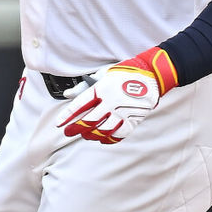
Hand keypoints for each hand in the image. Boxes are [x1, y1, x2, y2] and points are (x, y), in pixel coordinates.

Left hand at [56, 47, 178, 143]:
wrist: (151, 74)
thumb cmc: (125, 72)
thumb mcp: (103, 74)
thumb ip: (85, 86)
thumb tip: (68, 94)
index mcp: (102, 89)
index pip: (80, 105)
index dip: (68, 116)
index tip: (59, 124)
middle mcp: (110, 102)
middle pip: (89, 121)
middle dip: (76, 128)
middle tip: (69, 132)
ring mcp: (122, 112)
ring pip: (103, 131)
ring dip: (91, 135)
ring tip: (86, 135)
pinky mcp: (133, 119)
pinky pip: (119, 135)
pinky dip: (109, 139)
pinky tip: (103, 139)